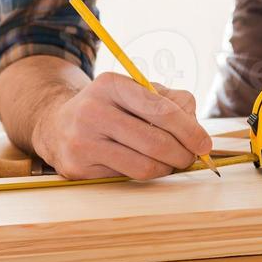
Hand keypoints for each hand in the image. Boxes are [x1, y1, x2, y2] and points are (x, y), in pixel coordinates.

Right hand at [31, 73, 212, 180]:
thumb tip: (196, 129)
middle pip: (155, 141)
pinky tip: (145, 165)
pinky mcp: (77, 167)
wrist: (57, 124)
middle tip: (190, 158)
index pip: (160, 109)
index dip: (189, 130)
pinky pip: (126, 177)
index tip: (204, 144)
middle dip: (182, 154)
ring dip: (166, 168)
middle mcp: (93, 110)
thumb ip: (172, 102)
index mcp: (111, 84)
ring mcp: (82, 140)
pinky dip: (144, 174)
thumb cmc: (110, 108)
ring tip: (170, 163)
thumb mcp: (137, 92)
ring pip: (143, 165)